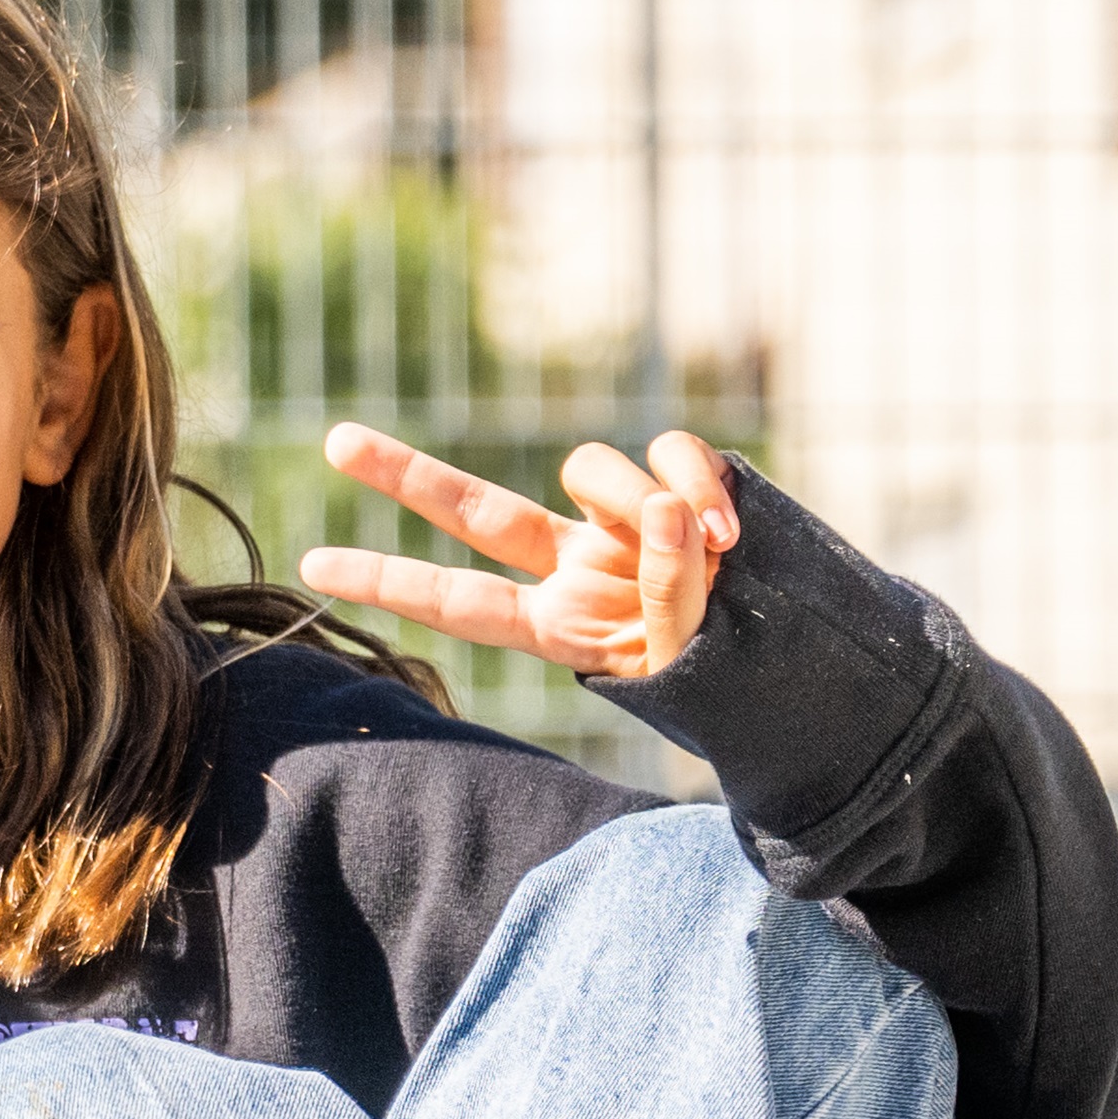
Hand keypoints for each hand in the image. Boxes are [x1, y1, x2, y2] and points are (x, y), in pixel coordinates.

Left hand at [297, 425, 741, 681]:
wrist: (807, 658)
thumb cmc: (736, 676)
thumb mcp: (688, 659)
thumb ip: (667, 592)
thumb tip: (660, 508)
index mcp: (557, 625)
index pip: (460, 602)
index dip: (390, 582)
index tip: (310, 567)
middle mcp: (575, 565)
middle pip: (476, 510)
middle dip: (406, 475)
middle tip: (332, 442)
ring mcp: (622, 522)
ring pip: (588, 468)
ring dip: (639, 496)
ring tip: (711, 546)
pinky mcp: (678, 484)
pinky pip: (669, 452)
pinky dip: (696, 478)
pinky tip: (727, 524)